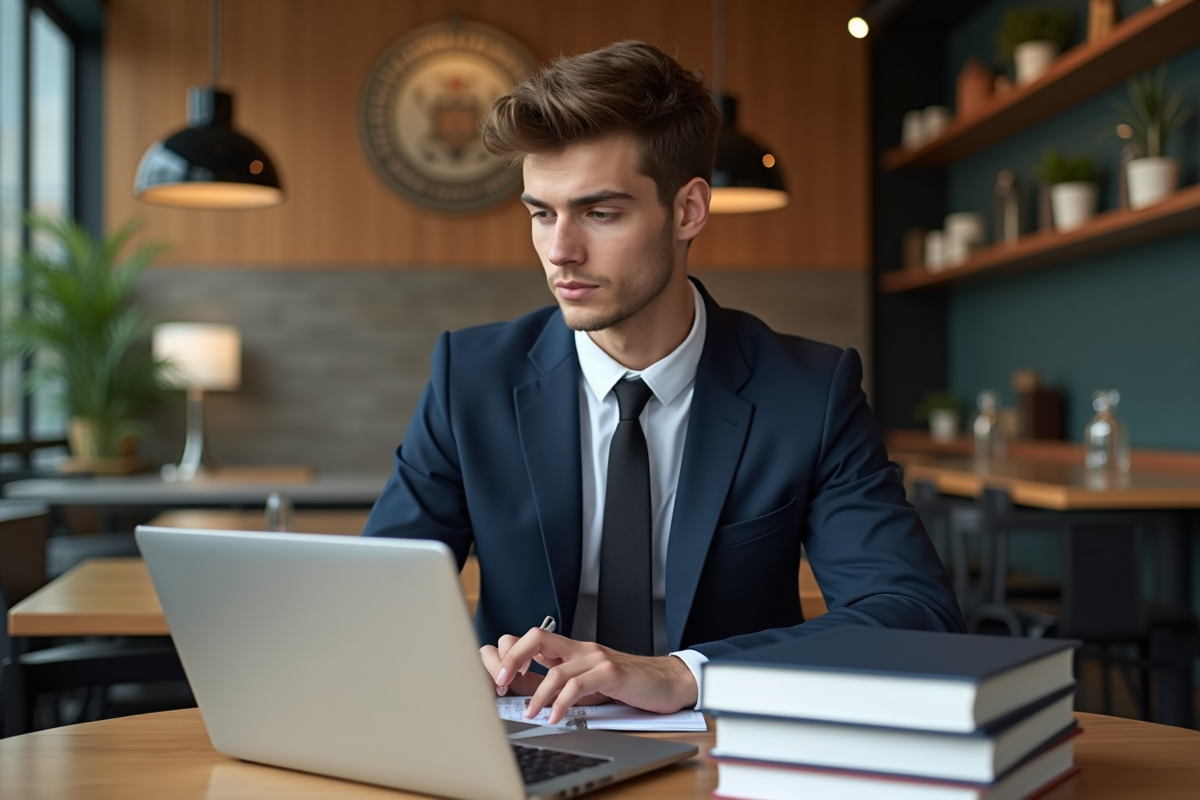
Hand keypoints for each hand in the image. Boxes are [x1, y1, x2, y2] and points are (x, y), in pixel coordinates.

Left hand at [485, 628, 698, 723]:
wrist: (666, 681)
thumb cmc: (627, 684)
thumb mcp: (588, 683)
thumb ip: (562, 685)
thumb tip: (526, 697)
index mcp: (572, 650)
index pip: (531, 639)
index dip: (510, 654)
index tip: (499, 678)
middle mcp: (580, 649)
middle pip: (536, 638)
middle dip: (512, 658)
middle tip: (501, 682)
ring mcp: (596, 658)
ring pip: (555, 668)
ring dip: (537, 693)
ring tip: (530, 712)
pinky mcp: (610, 673)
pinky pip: (578, 685)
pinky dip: (562, 703)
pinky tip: (556, 716)